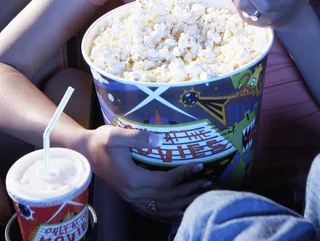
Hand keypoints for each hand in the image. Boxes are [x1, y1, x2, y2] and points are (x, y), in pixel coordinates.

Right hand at [78, 125, 209, 222]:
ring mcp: (132, 198)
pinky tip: (180, 209)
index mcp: (132, 179)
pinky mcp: (131, 198)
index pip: (165, 181)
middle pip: (167, 197)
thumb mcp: (115, 135)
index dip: (184, 174)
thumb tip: (159, 139)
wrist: (85, 152)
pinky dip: (169, 212)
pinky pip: (154, 211)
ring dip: (183, 201)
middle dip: (189, 189)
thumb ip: (137, 137)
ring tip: (200, 193)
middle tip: (207, 181)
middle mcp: (134, 193)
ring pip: (162, 207)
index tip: (200, 165)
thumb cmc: (101, 141)